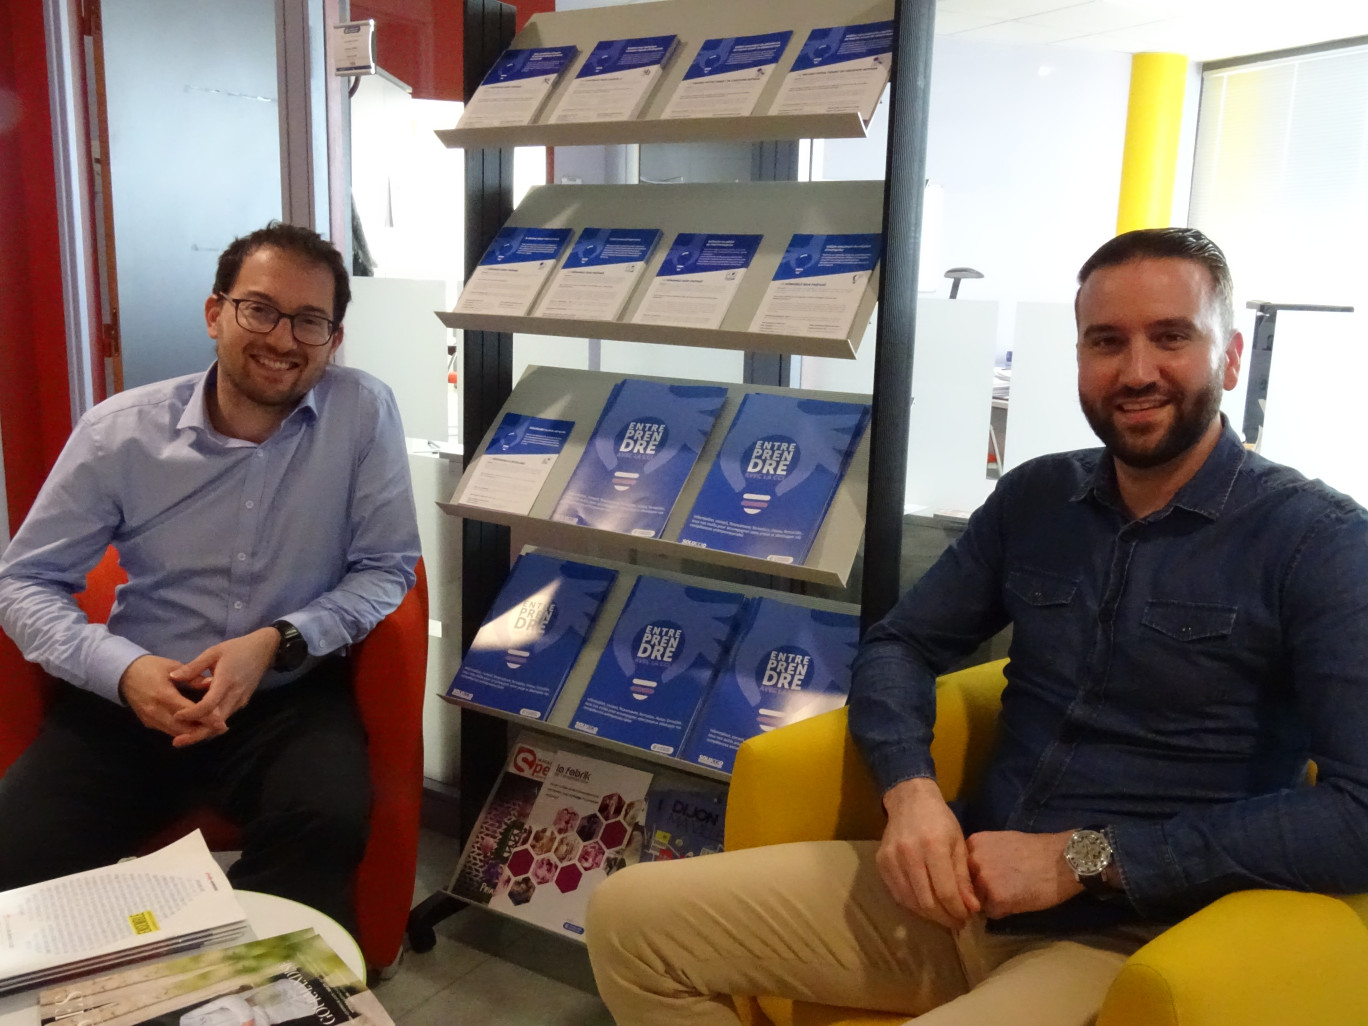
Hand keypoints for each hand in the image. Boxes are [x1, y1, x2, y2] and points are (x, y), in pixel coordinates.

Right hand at [118, 654, 227, 746]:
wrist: (123, 674)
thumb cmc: (150, 667)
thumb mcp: (172, 666)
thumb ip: (192, 678)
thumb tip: (213, 683)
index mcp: (163, 695)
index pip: (188, 711)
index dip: (205, 718)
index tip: (221, 722)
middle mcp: (156, 711)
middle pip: (182, 728)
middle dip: (202, 730)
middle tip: (221, 728)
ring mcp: (150, 719)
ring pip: (175, 733)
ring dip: (193, 733)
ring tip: (212, 729)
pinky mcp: (147, 722)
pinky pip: (167, 731)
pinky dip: (182, 731)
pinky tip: (196, 727)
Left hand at [168, 627, 279, 728]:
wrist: (264, 649)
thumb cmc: (237, 648)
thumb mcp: (213, 652)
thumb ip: (193, 667)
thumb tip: (172, 677)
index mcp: (226, 681)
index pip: (208, 705)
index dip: (192, 713)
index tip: (176, 715)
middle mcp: (234, 696)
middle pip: (215, 722)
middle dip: (196, 734)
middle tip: (176, 742)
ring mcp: (240, 701)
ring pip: (220, 723)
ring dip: (203, 732)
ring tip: (183, 737)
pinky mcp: (242, 703)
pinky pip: (225, 717)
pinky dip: (211, 725)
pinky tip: (198, 725)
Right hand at [875, 777, 980, 930]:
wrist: (910, 800)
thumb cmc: (940, 820)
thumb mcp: (958, 844)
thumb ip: (963, 877)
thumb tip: (972, 908)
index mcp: (933, 846)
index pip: (945, 891)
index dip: (957, 911)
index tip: (966, 918)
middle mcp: (909, 854)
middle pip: (926, 901)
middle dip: (944, 918)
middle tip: (956, 922)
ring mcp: (891, 859)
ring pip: (910, 902)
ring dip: (928, 915)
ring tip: (942, 916)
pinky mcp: (881, 863)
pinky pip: (897, 895)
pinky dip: (912, 905)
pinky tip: (925, 906)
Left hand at [965, 829, 1081, 917]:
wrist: (1063, 860)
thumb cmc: (1037, 850)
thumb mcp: (1002, 842)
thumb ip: (983, 855)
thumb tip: (973, 874)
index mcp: (974, 843)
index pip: (962, 868)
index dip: (977, 876)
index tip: (994, 875)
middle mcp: (973, 860)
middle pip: (967, 885)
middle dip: (981, 890)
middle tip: (1006, 885)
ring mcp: (983, 880)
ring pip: (978, 900)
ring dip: (992, 901)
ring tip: (1014, 892)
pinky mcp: (996, 899)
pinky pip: (992, 913)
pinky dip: (1004, 911)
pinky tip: (1020, 900)